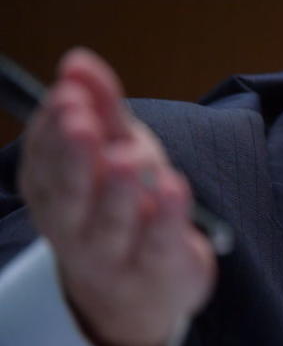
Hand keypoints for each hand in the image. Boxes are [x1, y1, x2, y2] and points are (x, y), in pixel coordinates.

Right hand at [17, 48, 215, 345]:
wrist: (144, 286)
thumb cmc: (123, 202)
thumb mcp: (115, 146)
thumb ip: (101, 105)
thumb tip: (76, 59)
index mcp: (55, 191)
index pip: (46, 159)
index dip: (54, 127)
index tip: (68, 92)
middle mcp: (74, 226)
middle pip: (70, 194)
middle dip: (74, 156)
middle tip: (82, 122)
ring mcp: (115, 253)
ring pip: (111, 222)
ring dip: (118, 188)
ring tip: (128, 156)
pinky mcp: (159, 267)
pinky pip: (160, 242)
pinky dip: (167, 215)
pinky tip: (173, 186)